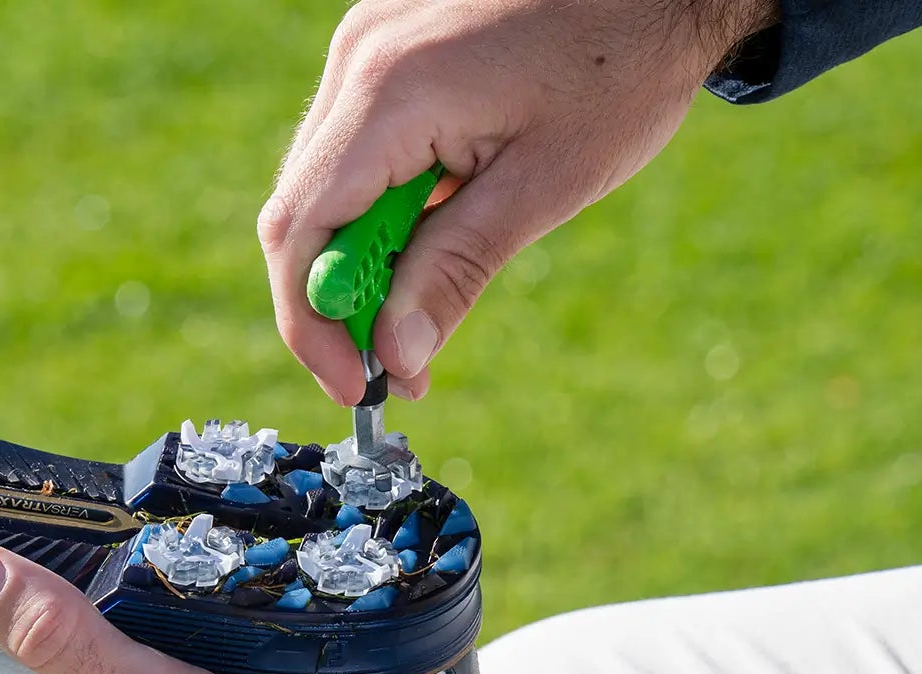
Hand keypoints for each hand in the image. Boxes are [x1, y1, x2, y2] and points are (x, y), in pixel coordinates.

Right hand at [259, 0, 777, 402]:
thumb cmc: (620, 69)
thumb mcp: (546, 185)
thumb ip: (456, 270)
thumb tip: (397, 357)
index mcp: (391, 92)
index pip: (301, 229)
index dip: (313, 322)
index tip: (359, 384)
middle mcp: (358, 58)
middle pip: (301, 207)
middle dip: (339, 299)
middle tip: (397, 362)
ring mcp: (367, 43)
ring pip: (325, 177)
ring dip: (364, 252)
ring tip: (425, 301)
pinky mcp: (387, 42)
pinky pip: (355, 140)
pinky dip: (381, 201)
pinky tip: (439, 223)